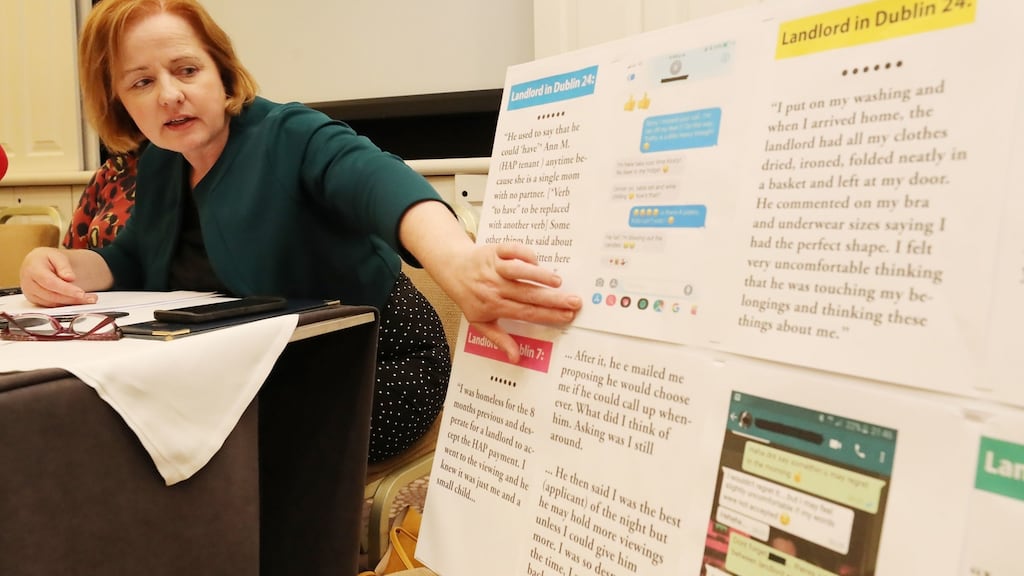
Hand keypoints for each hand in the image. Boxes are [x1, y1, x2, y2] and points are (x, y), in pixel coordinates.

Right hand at [19, 247, 98, 306]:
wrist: (35, 263)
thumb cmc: (46, 258)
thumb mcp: (56, 255)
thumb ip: (63, 266)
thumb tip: (70, 278)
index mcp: (32, 269)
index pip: (50, 282)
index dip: (66, 289)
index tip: (81, 293)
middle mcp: (29, 283)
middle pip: (52, 295)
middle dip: (73, 298)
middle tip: (91, 298)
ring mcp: (31, 293)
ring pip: (53, 303)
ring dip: (72, 303)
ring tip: (89, 299)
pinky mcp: (35, 300)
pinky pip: (52, 305)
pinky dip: (66, 304)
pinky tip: (78, 301)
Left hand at [437, 243, 581, 361]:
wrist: (452, 269)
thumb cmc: (469, 297)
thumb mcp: (479, 322)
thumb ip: (499, 338)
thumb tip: (515, 357)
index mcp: (494, 306)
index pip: (526, 312)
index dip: (547, 315)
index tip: (567, 316)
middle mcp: (495, 287)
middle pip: (528, 294)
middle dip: (553, 299)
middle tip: (574, 302)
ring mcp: (495, 268)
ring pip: (519, 272)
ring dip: (539, 276)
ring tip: (559, 282)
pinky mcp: (495, 250)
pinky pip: (512, 250)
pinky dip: (525, 254)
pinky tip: (538, 261)